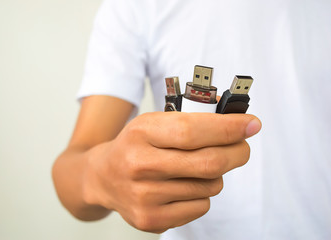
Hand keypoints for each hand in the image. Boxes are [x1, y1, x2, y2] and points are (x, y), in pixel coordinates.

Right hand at [83, 112, 261, 232]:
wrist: (103, 177)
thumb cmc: (134, 147)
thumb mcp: (152, 123)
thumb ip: (190, 122)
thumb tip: (237, 125)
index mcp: (140, 133)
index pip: (192, 131)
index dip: (228, 128)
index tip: (251, 124)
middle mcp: (139, 165)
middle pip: (208, 163)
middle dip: (237, 153)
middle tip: (242, 147)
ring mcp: (144, 196)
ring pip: (210, 186)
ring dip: (215, 175)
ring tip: (195, 168)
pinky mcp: (151, 219)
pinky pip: (201, 206)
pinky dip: (202, 195)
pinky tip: (183, 187)